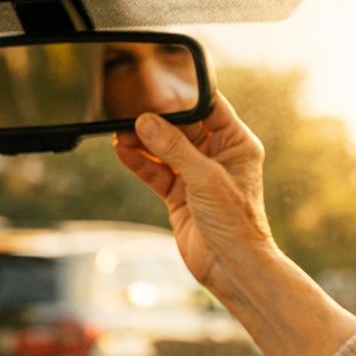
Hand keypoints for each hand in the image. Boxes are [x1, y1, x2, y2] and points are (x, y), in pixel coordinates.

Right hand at [112, 93, 277, 296]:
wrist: (233, 267)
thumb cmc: (236, 223)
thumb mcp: (205, 178)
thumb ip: (175, 148)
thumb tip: (146, 122)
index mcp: (236, 143)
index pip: (209, 107)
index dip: (183, 97)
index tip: (156, 89)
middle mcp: (217, 156)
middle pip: (182, 126)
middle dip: (156, 119)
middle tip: (129, 111)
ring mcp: (197, 175)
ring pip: (165, 149)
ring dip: (143, 140)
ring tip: (119, 130)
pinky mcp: (180, 195)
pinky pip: (156, 172)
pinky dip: (140, 163)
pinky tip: (122, 150)